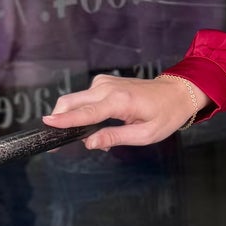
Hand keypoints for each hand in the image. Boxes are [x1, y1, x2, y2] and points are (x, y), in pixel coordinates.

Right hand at [41, 72, 207, 150]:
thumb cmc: (165, 115)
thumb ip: (115, 138)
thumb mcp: (145, 134)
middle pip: (72, 101)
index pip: (86, 113)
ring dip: (73, 117)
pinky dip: (83, 111)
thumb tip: (89, 143)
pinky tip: (95, 124)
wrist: (177, 92)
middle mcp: (108, 88)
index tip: (48, 124)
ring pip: (75, 99)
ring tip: (89, 137)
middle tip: (55, 141)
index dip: (65, 120)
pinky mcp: (104, 82)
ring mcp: (105, 83)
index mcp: (120, 101)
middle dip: (59, 119)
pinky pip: (85, 98)